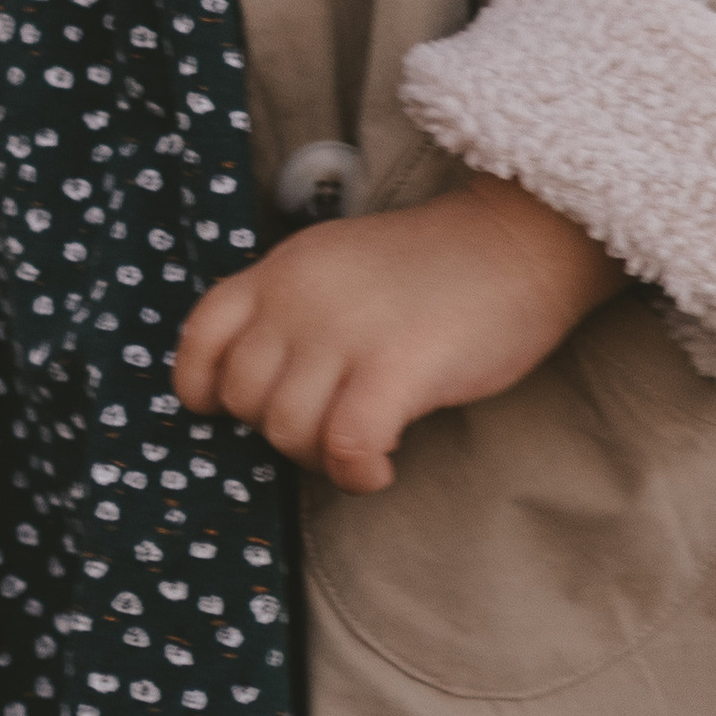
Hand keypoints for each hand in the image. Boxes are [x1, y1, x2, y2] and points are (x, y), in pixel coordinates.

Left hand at [172, 175, 624, 495]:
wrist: (513, 243)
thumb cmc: (431, 267)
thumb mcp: (336, 265)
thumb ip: (292, 310)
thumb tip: (264, 389)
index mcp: (282, 268)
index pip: (201, 336)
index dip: (205, 386)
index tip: (234, 411)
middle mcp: (299, 297)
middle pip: (245, 397)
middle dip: (279, 430)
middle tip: (330, 427)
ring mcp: (344, 330)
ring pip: (287, 430)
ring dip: (320, 457)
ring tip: (362, 446)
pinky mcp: (396, 366)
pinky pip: (345, 445)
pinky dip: (355, 473)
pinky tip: (381, 467)